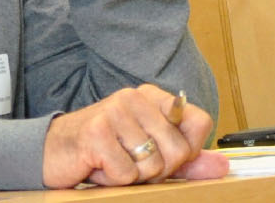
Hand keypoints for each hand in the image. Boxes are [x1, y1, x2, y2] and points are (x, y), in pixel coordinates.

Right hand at [42, 85, 228, 187]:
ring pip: (153, 165)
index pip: (199, 121)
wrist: (51, 152)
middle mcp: (134, 97)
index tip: (164, 155)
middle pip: (178, 150)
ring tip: (112, 162)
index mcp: (151, 97)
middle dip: (158, 170)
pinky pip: (126, 173)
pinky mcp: (96, 133)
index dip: (188, 150)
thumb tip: (223, 165)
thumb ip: (187, 159)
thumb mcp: (149, 153)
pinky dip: (112, 179)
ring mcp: (114, 112)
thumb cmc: (102, 151)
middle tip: (131, 163)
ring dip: (132, 176)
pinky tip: (97, 166)